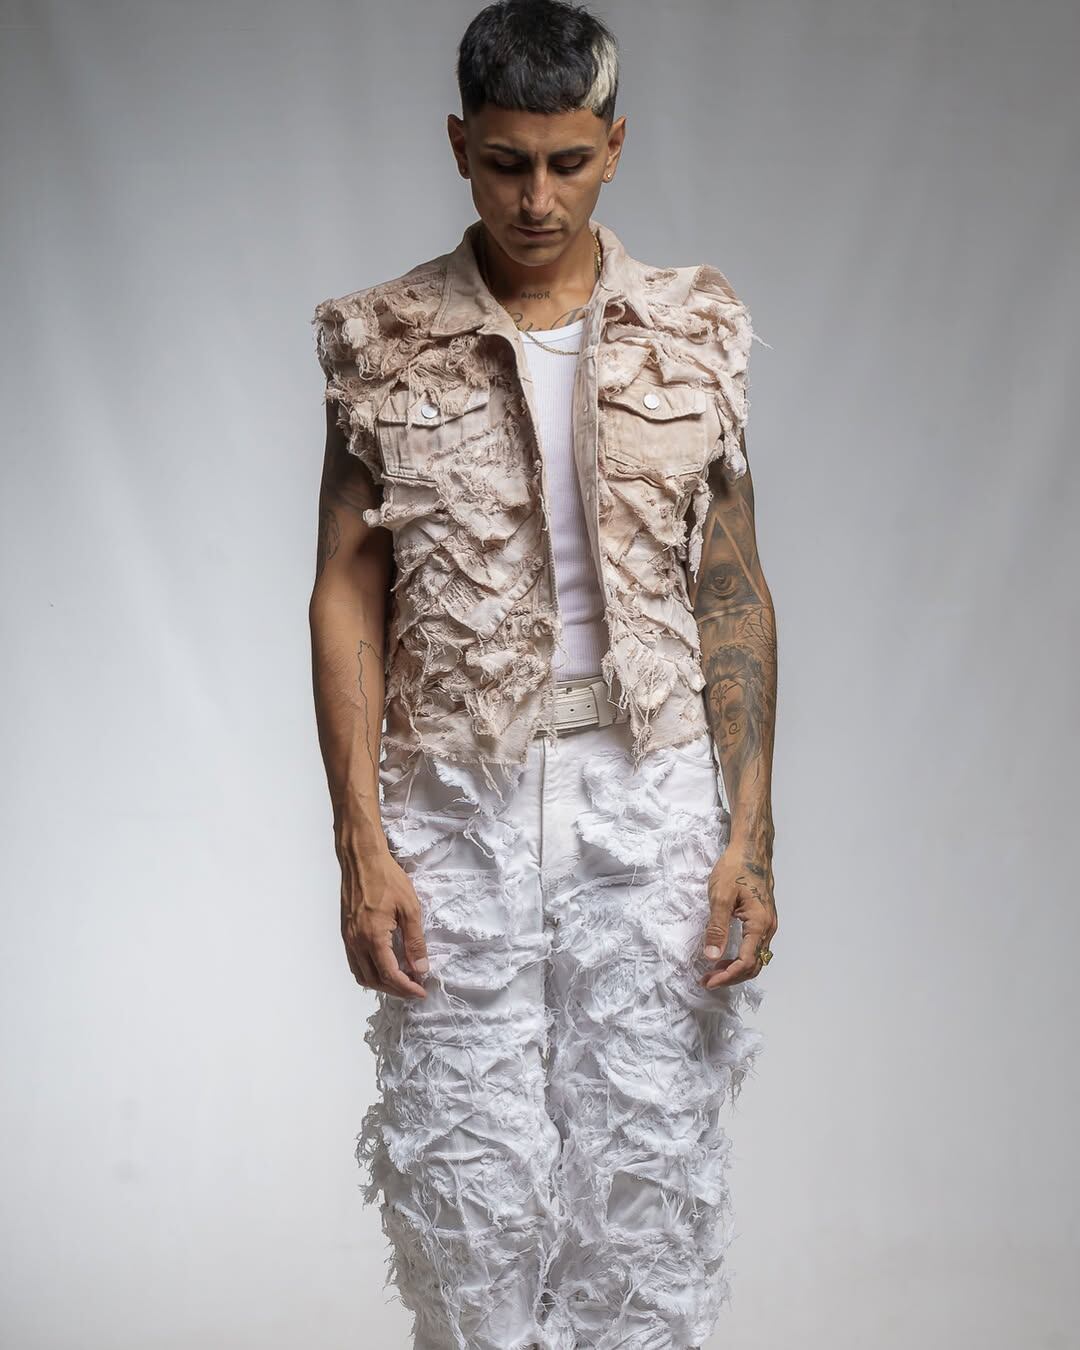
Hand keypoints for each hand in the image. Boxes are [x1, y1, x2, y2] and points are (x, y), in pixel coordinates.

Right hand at [335, 831, 429, 998]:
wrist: (362, 860)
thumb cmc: (387, 879)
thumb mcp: (410, 909)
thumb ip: (415, 942)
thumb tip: (420, 968)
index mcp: (373, 937)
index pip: (390, 975)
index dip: (407, 988)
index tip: (421, 991)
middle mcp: (357, 942)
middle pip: (374, 980)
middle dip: (395, 990)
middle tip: (414, 988)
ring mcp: (349, 938)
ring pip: (362, 974)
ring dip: (381, 983)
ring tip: (401, 981)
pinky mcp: (346, 932)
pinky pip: (355, 962)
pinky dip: (369, 972)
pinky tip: (383, 967)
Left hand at [699, 846, 776, 988]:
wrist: (751, 850)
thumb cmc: (735, 868)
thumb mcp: (721, 897)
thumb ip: (717, 928)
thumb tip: (712, 956)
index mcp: (759, 924)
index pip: (746, 962)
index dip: (727, 976)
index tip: (708, 981)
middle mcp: (768, 928)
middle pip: (754, 965)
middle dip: (731, 977)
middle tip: (707, 980)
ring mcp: (767, 925)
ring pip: (755, 958)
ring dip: (736, 969)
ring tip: (713, 972)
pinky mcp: (763, 920)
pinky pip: (755, 948)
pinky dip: (741, 958)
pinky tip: (725, 957)